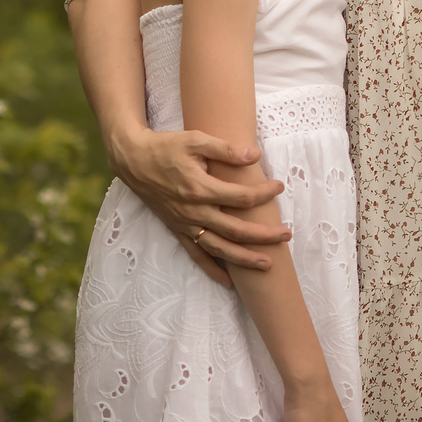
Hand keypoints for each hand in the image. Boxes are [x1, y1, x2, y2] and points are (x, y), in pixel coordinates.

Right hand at [110, 125, 290, 282]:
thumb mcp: (195, 139)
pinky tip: (229, 281)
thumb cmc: (166, 147)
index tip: (279, 187)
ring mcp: (186, 224)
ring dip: (244, 258)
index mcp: (201, 188)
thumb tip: (255, 155)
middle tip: (287, 235)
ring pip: (220, 248)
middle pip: (236, 230)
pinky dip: (213, 270)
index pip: (242, 197)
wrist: (134, 160)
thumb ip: (225, 149)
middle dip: (264, 235)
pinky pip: (197, 255)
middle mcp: (194, 212)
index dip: (264, 193)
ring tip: (267, 264)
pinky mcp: (177, 230)